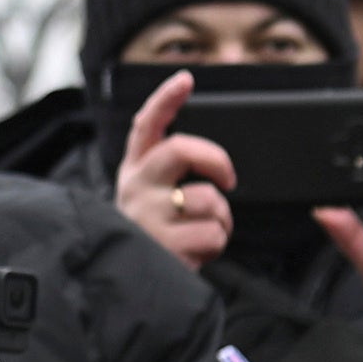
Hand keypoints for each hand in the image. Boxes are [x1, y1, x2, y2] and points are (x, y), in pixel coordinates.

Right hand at [113, 72, 233, 269]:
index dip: (165, 100)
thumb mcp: (156, 198)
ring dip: (222, 218)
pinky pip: (212, 233)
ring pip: (207, 198)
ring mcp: (147, 216)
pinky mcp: (164, 245)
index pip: (146, 126)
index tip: (185, 79)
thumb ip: (175, 173)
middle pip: (180, 150)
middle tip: (227, 178)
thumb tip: (214, 161)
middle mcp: (136, 187)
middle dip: (215, 159)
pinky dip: (217, 243)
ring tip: (205, 231)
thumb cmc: (156, 235)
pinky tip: (198, 251)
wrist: (135, 282)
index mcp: (136, 170)